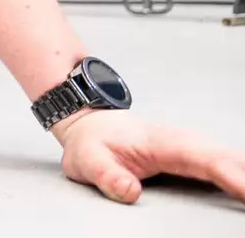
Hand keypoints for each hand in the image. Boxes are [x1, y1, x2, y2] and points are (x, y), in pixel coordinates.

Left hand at [54, 109, 244, 203]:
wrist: (88, 124)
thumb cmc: (92, 141)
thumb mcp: (87, 159)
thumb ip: (107, 176)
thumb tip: (129, 192)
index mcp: (162, 143)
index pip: (204, 159)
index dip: (231, 175)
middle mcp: (184, 142)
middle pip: (228, 159)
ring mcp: (192, 147)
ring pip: (232, 159)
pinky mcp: (195, 156)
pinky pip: (226, 164)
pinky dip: (241, 172)